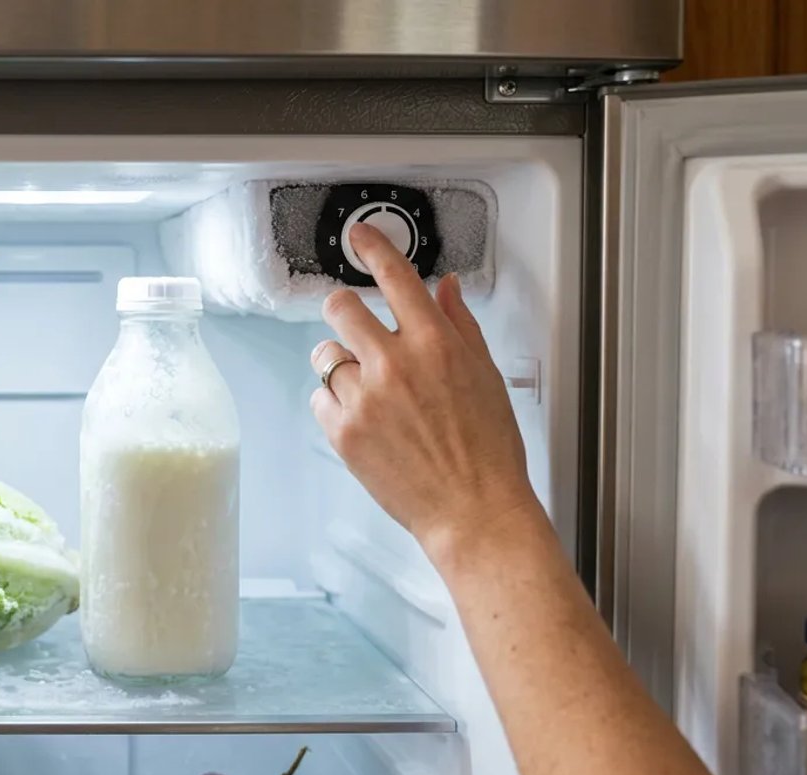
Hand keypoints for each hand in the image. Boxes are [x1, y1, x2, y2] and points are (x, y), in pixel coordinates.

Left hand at [309, 223, 539, 561]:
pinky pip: (319, 398)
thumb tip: (444, 288)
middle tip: (355, 328)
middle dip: (344, 311)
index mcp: (434, 343)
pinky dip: (335, 403)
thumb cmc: (487, 449)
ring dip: (341, 365)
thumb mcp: (485, 375)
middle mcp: (394, 364)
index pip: (394, 276)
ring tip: (369, 390)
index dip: (372, 246)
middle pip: (339, 307)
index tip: (358, 234)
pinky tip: (364, 419)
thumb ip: (458, 325)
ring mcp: (363, 398)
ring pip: (325, 356)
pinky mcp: (343, 431)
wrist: (471, 509)